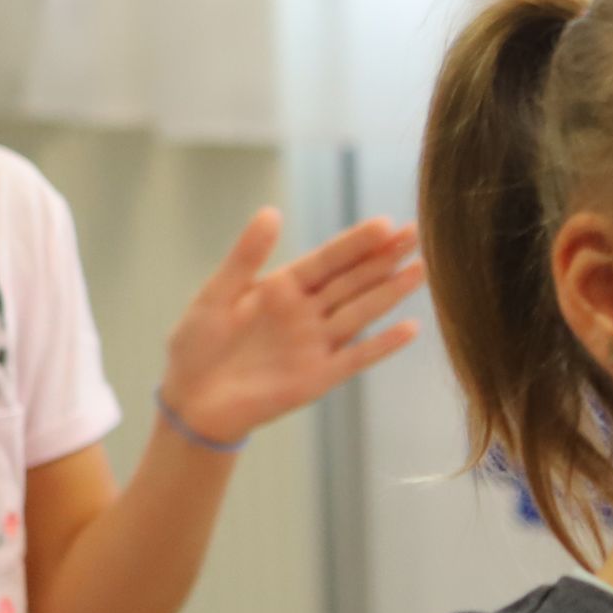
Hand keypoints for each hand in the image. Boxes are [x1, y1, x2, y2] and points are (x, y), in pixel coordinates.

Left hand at [158, 211, 423, 443]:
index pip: (328, 259)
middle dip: (385, 258)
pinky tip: (409, 328)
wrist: (191, 400)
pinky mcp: (320, 377)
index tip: (385, 224)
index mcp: (283, 288)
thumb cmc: (197, 345)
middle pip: (353, 281)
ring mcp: (317, 344)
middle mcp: (308, 313)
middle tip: (418, 235)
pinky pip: (357, 358)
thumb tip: (271, 212)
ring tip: (421, 270)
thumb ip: (246, 256)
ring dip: (391, 292)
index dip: (356, 243)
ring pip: (362, 313)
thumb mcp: (217, 293)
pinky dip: (383, 345)